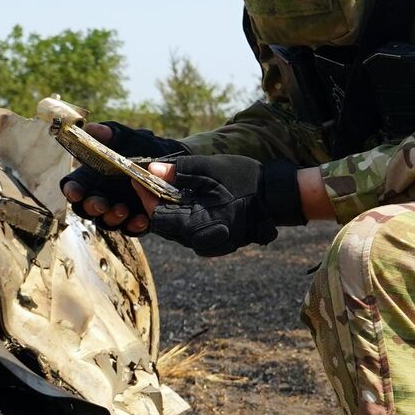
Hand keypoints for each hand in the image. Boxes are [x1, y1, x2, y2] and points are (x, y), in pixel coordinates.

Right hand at [60, 122, 187, 234]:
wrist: (169, 159)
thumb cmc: (141, 147)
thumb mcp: (127, 138)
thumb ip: (109, 134)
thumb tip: (90, 128)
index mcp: (91, 177)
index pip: (73, 187)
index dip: (71, 191)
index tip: (76, 192)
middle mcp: (100, 195)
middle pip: (85, 209)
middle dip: (92, 207)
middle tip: (103, 204)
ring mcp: (116, 210)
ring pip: (105, 221)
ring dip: (112, 218)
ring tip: (124, 209)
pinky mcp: (134, 220)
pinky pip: (129, 228)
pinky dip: (134, 226)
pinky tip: (142, 219)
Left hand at [142, 155, 304, 256]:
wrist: (277, 197)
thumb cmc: (246, 181)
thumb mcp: (211, 169)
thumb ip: (181, 171)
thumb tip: (153, 170)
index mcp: (198, 226)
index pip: (158, 217)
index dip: (146, 197)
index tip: (138, 177)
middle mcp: (200, 241)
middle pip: (164, 226)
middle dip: (154, 202)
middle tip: (149, 179)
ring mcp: (209, 244)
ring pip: (176, 230)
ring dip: (167, 208)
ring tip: (164, 186)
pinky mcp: (215, 242)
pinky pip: (189, 232)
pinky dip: (182, 215)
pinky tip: (183, 198)